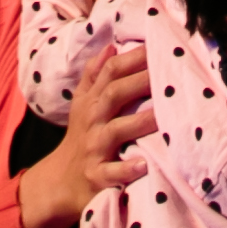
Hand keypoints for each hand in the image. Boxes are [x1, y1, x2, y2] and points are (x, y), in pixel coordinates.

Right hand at [16, 38, 158, 227]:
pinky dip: (126, 169)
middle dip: (138, 81)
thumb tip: (111, 47)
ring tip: (162, 116)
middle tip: (166, 71)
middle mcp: (92, 121)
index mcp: (91, 102)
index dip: (131, 58)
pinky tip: (143, 164)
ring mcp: (94, 149)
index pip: (110, 72)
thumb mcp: (82, 104)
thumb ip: (94, 76)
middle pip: (114, 95)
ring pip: (116, 131)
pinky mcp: (97, 176)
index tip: (155, 46)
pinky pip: (111, 172)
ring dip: (139, 122)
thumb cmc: (81, 137)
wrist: (60, 180)